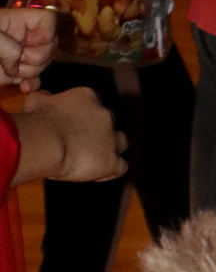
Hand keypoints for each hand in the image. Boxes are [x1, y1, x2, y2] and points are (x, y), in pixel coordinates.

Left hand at [0, 7, 57, 90]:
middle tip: (16, 59)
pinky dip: (31, 84)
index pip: (49, 18)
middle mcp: (25, 36)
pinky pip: (37, 79)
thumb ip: (9, 47)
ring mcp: (23, 55)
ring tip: (8, 70)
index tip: (30, 42)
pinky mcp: (19, 73)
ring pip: (45, 64)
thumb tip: (20, 60)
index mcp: (19, 20)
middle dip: (37, 57)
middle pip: (52, 45)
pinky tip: (22, 86)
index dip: (47, 33)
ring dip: (29, 71)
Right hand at [12, 87, 127, 186]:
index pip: (95, 103)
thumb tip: (47, 97)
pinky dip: (111, 171)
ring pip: (121, 142)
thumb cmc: (37, 121)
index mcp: (88, 97)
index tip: (75, 125)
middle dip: (99, 132)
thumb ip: (46, 97)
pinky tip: (97, 174)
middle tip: (82, 143)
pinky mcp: (112, 161)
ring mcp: (111, 138)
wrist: (45, 143)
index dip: (86, 116)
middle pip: (109, 122)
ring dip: (110, 149)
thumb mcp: (37, 100)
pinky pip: (121, 167)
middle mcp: (104, 114)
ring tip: (93, 158)